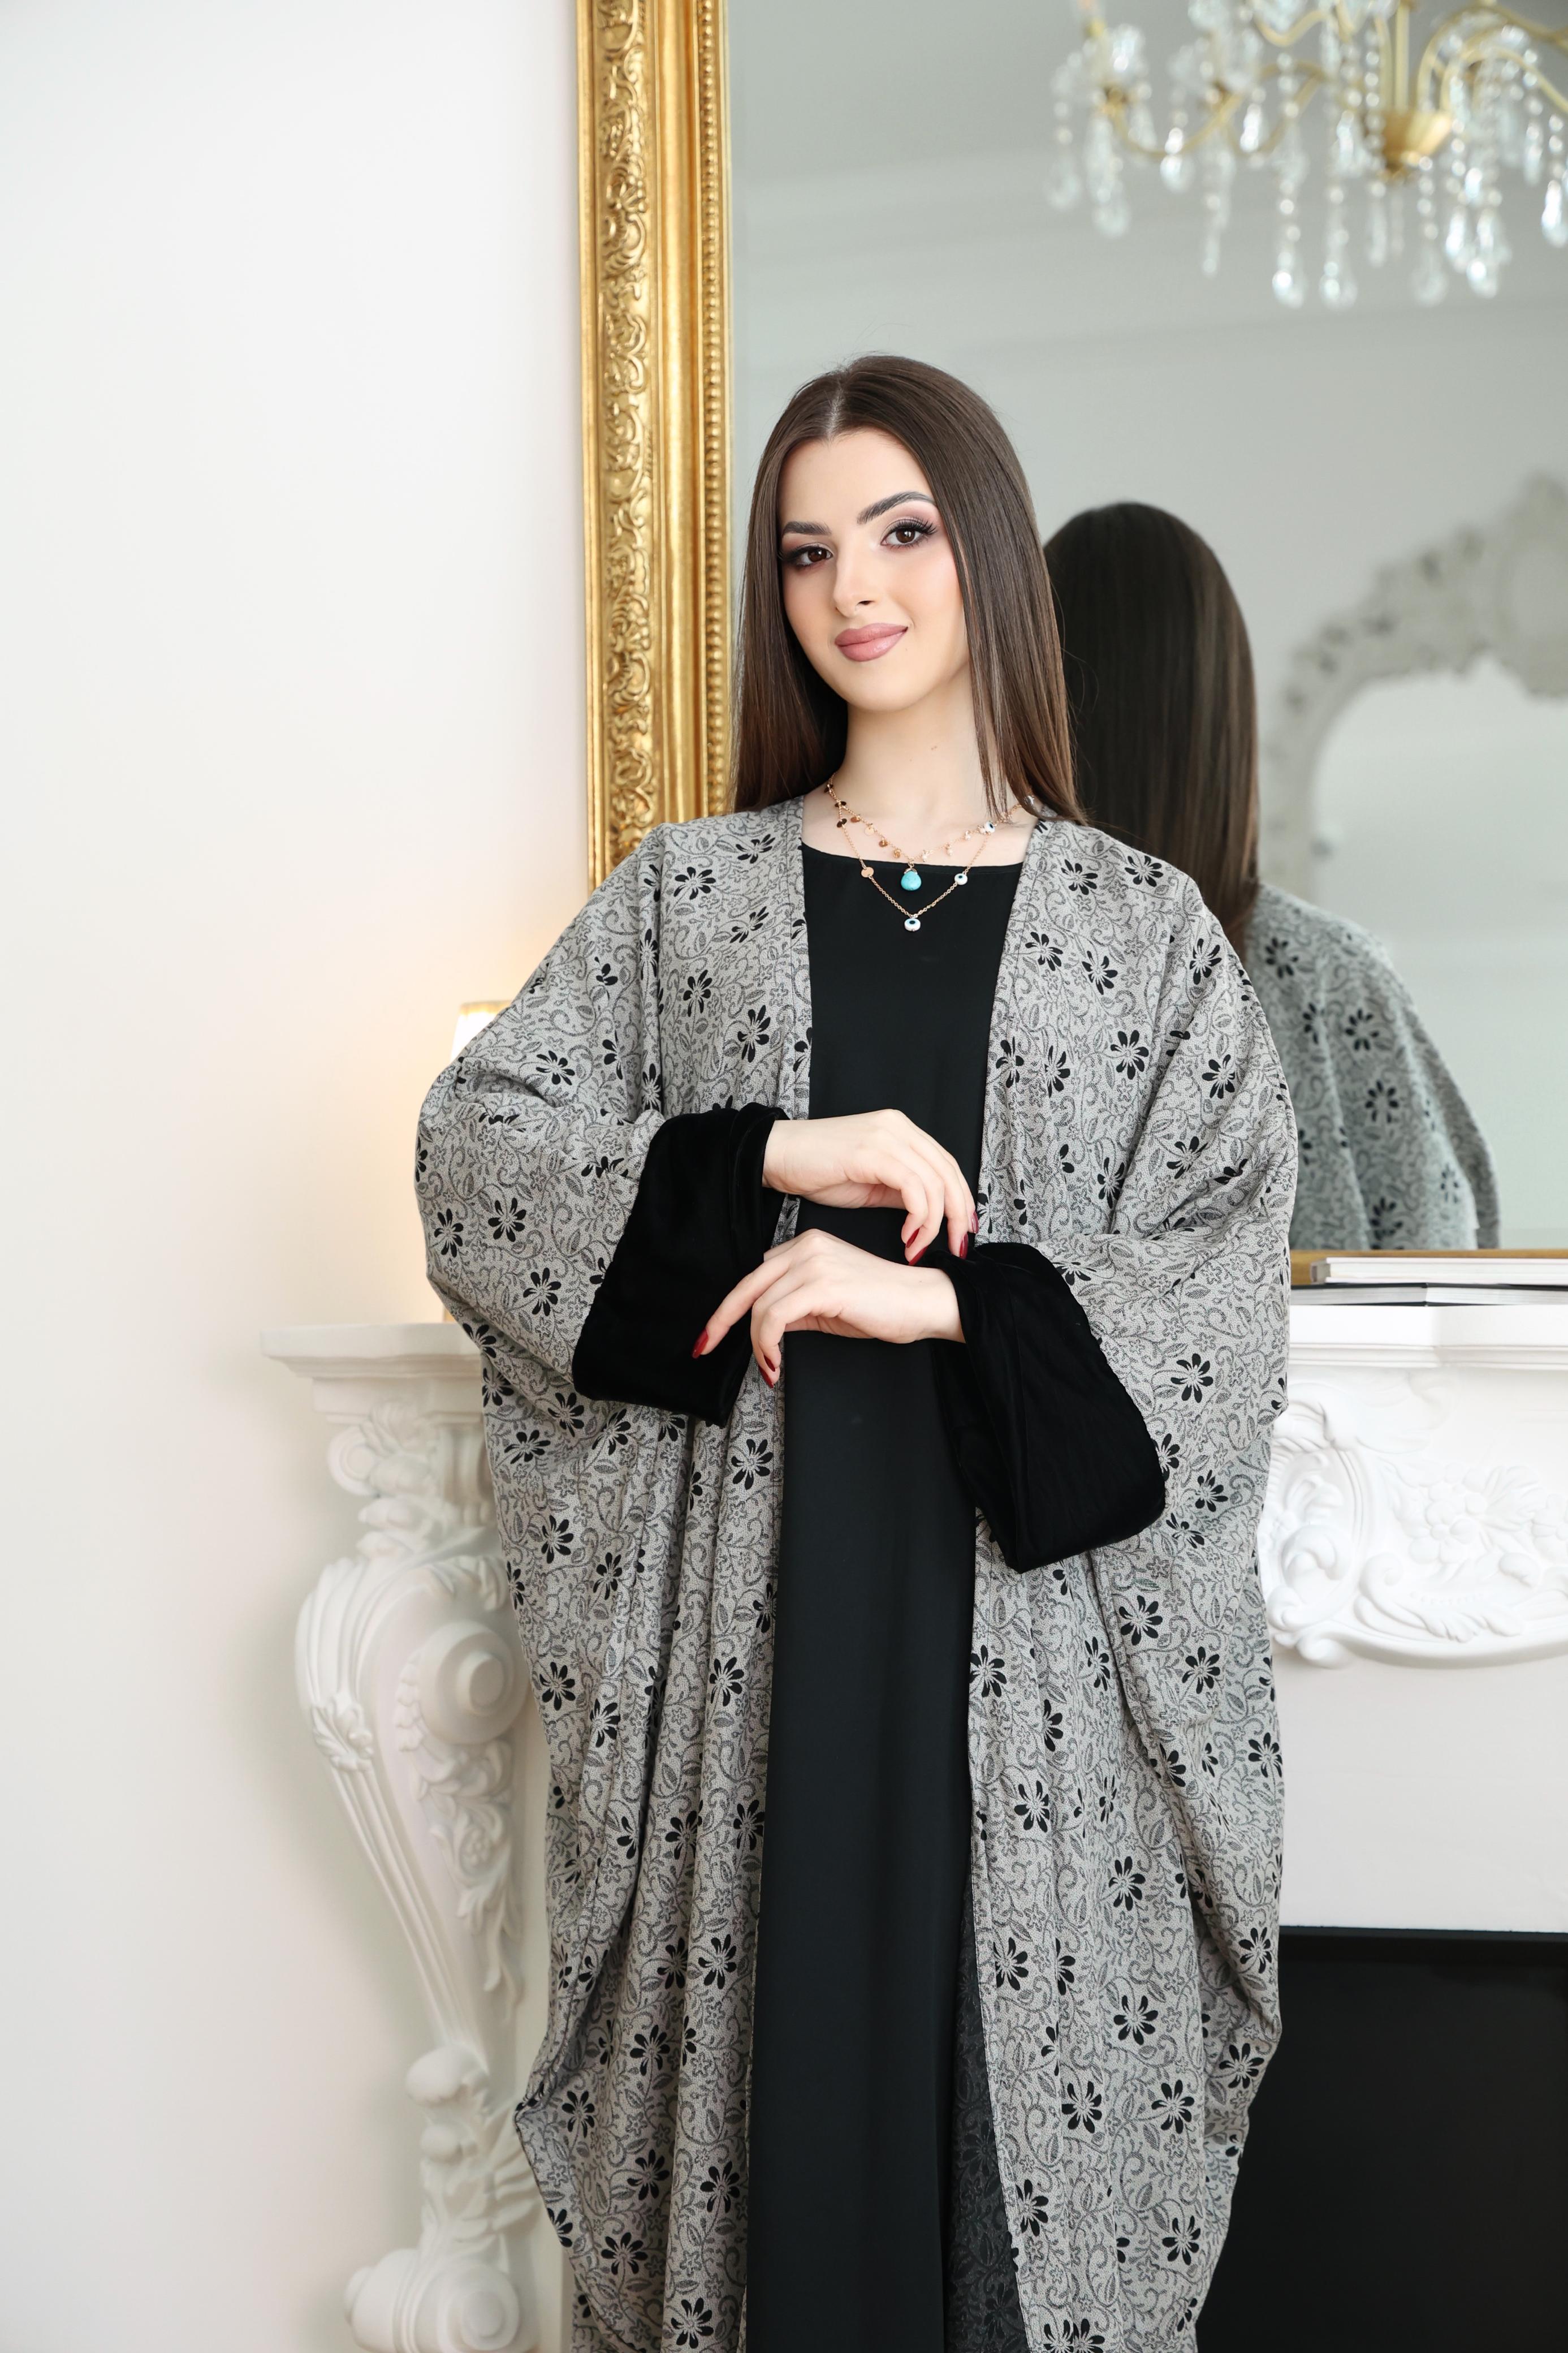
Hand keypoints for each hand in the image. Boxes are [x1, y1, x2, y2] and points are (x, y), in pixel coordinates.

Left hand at [695, 1227, 962, 1385]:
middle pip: (747, 1285)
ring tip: (769, 1367)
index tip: (713, 1335)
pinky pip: (776, 1316)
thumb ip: (795, 1310)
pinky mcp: (823, 1283)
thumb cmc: (884, 1306)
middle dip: (720, 1321)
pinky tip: (775, 1363)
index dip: (730, 1308)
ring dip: (756, 1343)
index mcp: (805, 1247)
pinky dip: (767, 1343)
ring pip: (760, 1305)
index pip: (755, 1277)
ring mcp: (813, 1262)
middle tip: (704, 1348)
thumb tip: (767, 1329)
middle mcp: (805, 1247)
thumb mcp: (828, 1308)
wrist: (924, 1303)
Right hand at [761, 1110, 975, 1262]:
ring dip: (933, 1224)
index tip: (963, 1232)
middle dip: (958, 1215)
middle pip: (949, 1172)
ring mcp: (886, 1136)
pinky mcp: (872, 1151)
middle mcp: (899, 1127)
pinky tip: (905, 1237)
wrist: (777, 1156)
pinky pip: (912, 1187)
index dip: (962, 1200)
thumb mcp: (871, 1183)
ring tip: (918, 1249)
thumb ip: (902, 1190)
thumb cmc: (818, 1171)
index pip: (947, 1165)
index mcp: (902, 1131)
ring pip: (934, 1183)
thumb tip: (927, 1213)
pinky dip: (917, 1217)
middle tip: (957, 1248)